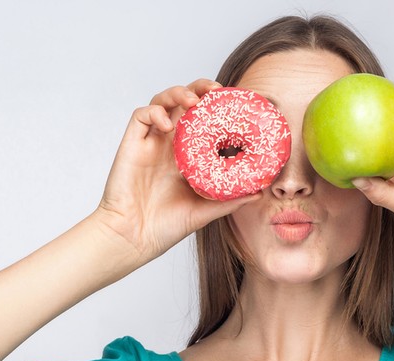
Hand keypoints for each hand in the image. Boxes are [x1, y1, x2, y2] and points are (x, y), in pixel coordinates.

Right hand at [92, 79, 262, 263]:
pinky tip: (169, 125)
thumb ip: (230, 200)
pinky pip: (141, 115)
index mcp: (187, 156)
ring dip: (178, 93)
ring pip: (162, 102)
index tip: (237, 104)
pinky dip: (155, 112)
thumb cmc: (165, 227)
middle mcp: (169, 144)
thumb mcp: (205, 211)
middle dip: (199, 89)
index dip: (217, 108)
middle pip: (184, 103)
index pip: (203, 121)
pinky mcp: (131, 144)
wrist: (133, 238)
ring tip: (194, 101)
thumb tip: (261, 192)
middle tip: (216, 90)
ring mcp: (150, 142)